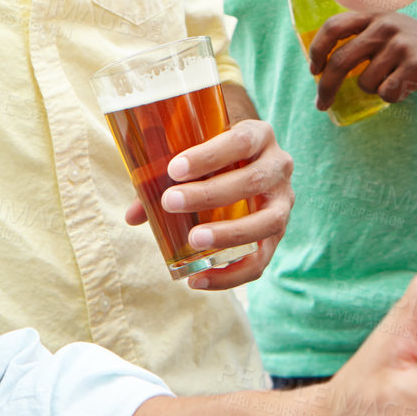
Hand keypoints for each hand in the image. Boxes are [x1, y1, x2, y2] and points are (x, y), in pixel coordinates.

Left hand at [123, 118, 292, 289]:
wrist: (250, 165)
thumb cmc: (217, 159)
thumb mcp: (199, 156)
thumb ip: (165, 179)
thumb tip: (133, 216)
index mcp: (259, 136)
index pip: (241, 141)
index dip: (210, 155)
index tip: (174, 168)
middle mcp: (279, 166)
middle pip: (253, 180)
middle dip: (211, 194)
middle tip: (171, 202)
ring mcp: (284, 202)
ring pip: (267, 222)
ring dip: (229, 234)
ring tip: (193, 241)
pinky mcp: (278, 235)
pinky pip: (261, 260)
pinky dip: (231, 274)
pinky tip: (199, 280)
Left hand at [309, 12, 416, 106]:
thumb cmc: (416, 46)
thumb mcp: (388, 31)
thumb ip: (360, 38)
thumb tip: (321, 65)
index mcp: (374, 16)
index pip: (333, 27)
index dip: (317, 50)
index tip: (315, 70)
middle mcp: (386, 26)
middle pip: (340, 61)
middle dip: (326, 87)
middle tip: (322, 104)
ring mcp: (402, 45)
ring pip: (365, 82)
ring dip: (375, 89)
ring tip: (395, 80)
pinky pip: (388, 93)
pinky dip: (394, 96)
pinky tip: (409, 85)